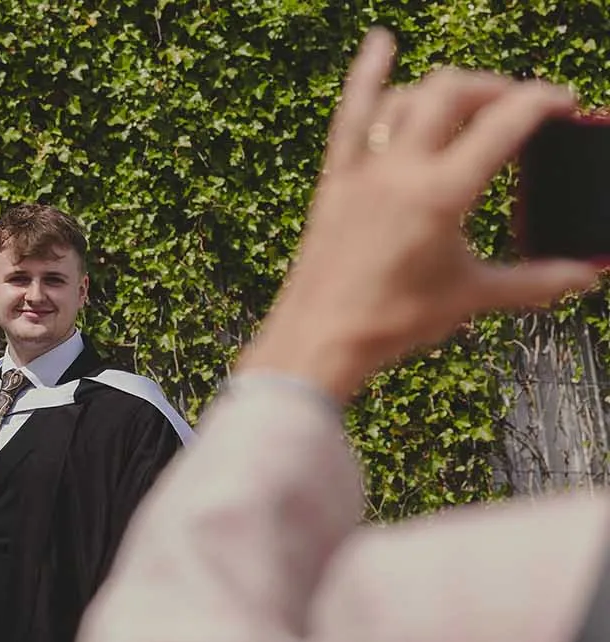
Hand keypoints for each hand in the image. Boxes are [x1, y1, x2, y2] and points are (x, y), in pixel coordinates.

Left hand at [239, 28, 598, 402]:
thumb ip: (536, 281)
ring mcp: (362, 170)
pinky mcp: (335, 178)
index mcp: (441, 194)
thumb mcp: (473, 296)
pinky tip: (380, 42)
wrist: (320, 337)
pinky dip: (367, 74)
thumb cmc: (393, 320)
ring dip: (443, 87)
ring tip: (470, 97)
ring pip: (405, 97)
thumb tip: (586, 276)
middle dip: (494, 88)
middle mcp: (399, 170)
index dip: (542, 102)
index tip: (564, 103)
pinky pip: (351, 114)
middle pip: (452, 94)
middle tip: (518, 107)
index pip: (504, 124)